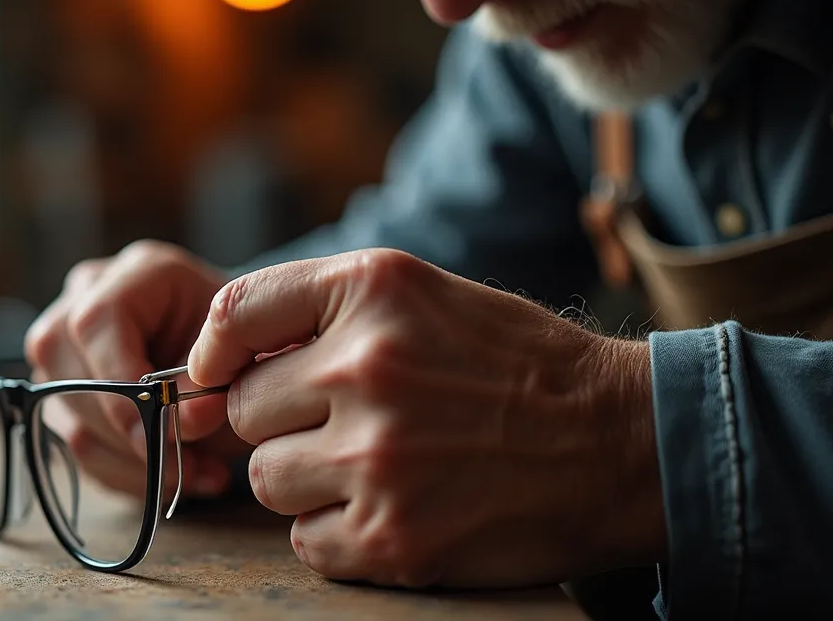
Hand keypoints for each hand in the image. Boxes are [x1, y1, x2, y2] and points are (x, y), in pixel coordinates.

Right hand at [25, 240, 249, 498]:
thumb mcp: (238, 352)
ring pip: (70, 420)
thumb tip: (182, 423)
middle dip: (134, 434)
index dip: (124, 381)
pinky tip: (178, 475)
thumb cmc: (240, 344)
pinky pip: (77, 449)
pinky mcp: (62, 395)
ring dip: (137, 464)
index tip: (169, 426)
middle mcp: (83, 301)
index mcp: (134, 273)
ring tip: (199, 473)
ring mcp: (64, 350)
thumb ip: (211, 383)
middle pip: (70, 376)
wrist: (237, 354)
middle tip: (195, 462)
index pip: (96, 323)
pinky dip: (130, 475)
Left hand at [188, 248, 665, 588]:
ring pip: (265, 479)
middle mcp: (366, 366)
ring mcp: (377, 458)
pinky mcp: (392, 538)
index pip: (232, 314)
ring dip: (305, 479)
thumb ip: (319, 311)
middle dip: (280, 420)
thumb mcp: (421, 295)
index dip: (214, 352)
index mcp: (372, 291)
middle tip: (344, 423)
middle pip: (243, 409)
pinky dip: (335, 533)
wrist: (618, 441)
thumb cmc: (512, 364)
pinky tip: (392, 508)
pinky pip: (304, 540)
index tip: (216, 375)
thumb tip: (214, 361)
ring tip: (376, 465)